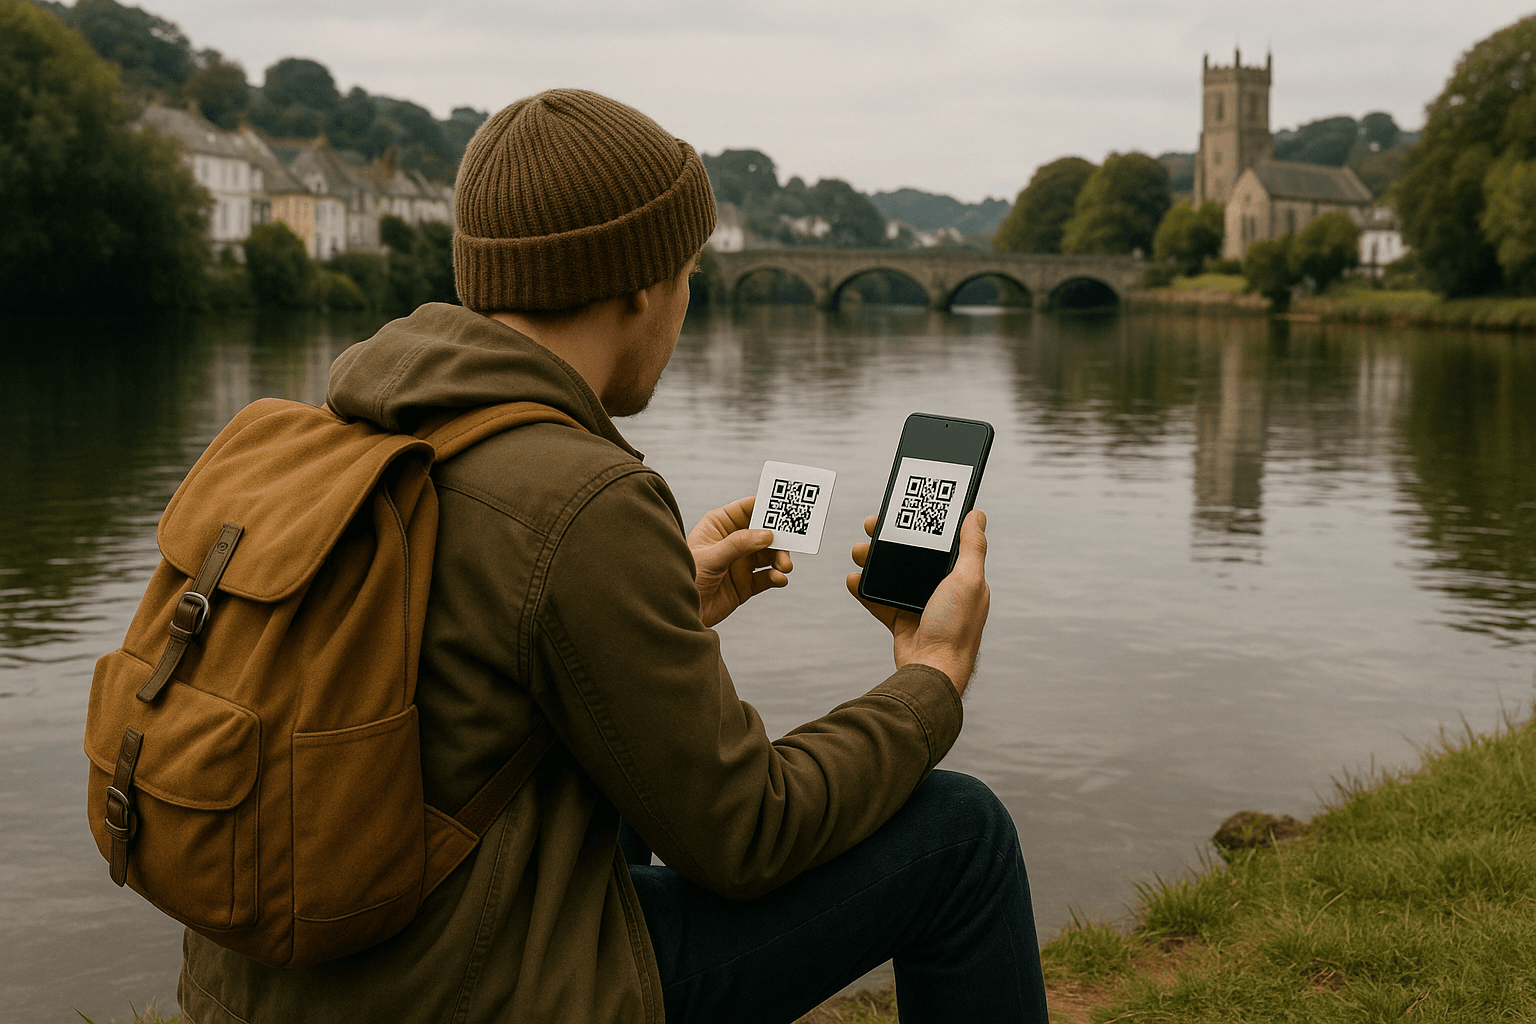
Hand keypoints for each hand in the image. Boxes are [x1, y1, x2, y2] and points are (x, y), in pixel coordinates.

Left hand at [688, 496, 792, 626]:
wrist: (679, 612)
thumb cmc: (685, 577)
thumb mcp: (710, 557)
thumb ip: (738, 545)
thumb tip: (766, 534)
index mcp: (719, 526)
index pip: (747, 509)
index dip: (766, 506)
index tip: (786, 507)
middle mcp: (733, 542)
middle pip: (764, 532)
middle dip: (779, 537)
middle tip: (791, 542)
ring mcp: (740, 563)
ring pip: (769, 555)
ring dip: (780, 559)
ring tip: (784, 566)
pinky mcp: (745, 584)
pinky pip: (767, 577)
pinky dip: (776, 577)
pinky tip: (779, 579)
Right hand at [845, 510, 989, 694]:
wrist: (931, 670)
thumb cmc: (956, 628)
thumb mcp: (968, 580)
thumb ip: (973, 547)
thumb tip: (978, 515)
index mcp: (960, 577)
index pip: (939, 542)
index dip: (921, 526)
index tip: (903, 512)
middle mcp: (941, 589)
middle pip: (911, 555)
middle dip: (889, 540)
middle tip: (871, 527)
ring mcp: (919, 605)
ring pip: (891, 575)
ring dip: (872, 561)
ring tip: (858, 552)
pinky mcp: (901, 620)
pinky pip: (878, 600)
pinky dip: (864, 590)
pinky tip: (853, 579)